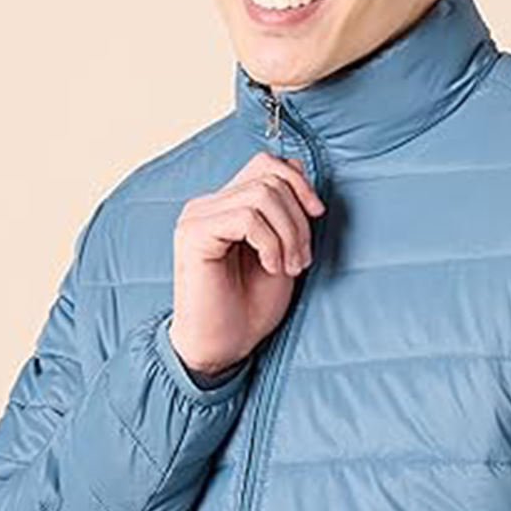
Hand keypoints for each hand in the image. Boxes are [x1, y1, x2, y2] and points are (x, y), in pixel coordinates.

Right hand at [167, 150, 325, 375]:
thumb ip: (286, 211)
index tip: (317, 215)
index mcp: (226, 204)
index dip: (298, 182)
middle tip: (302, 259)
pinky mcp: (193, 234)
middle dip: (298, 218)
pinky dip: (270, 243)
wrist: (224, 346)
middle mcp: (208, 204)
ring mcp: (197, 217)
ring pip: (262, 194)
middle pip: (269, 177)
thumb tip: (297, 166)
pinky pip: (247, 218)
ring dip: (288, 233)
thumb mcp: (282, 248)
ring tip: (289, 266)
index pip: (265, 163)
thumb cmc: (250, 305)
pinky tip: (271, 267)